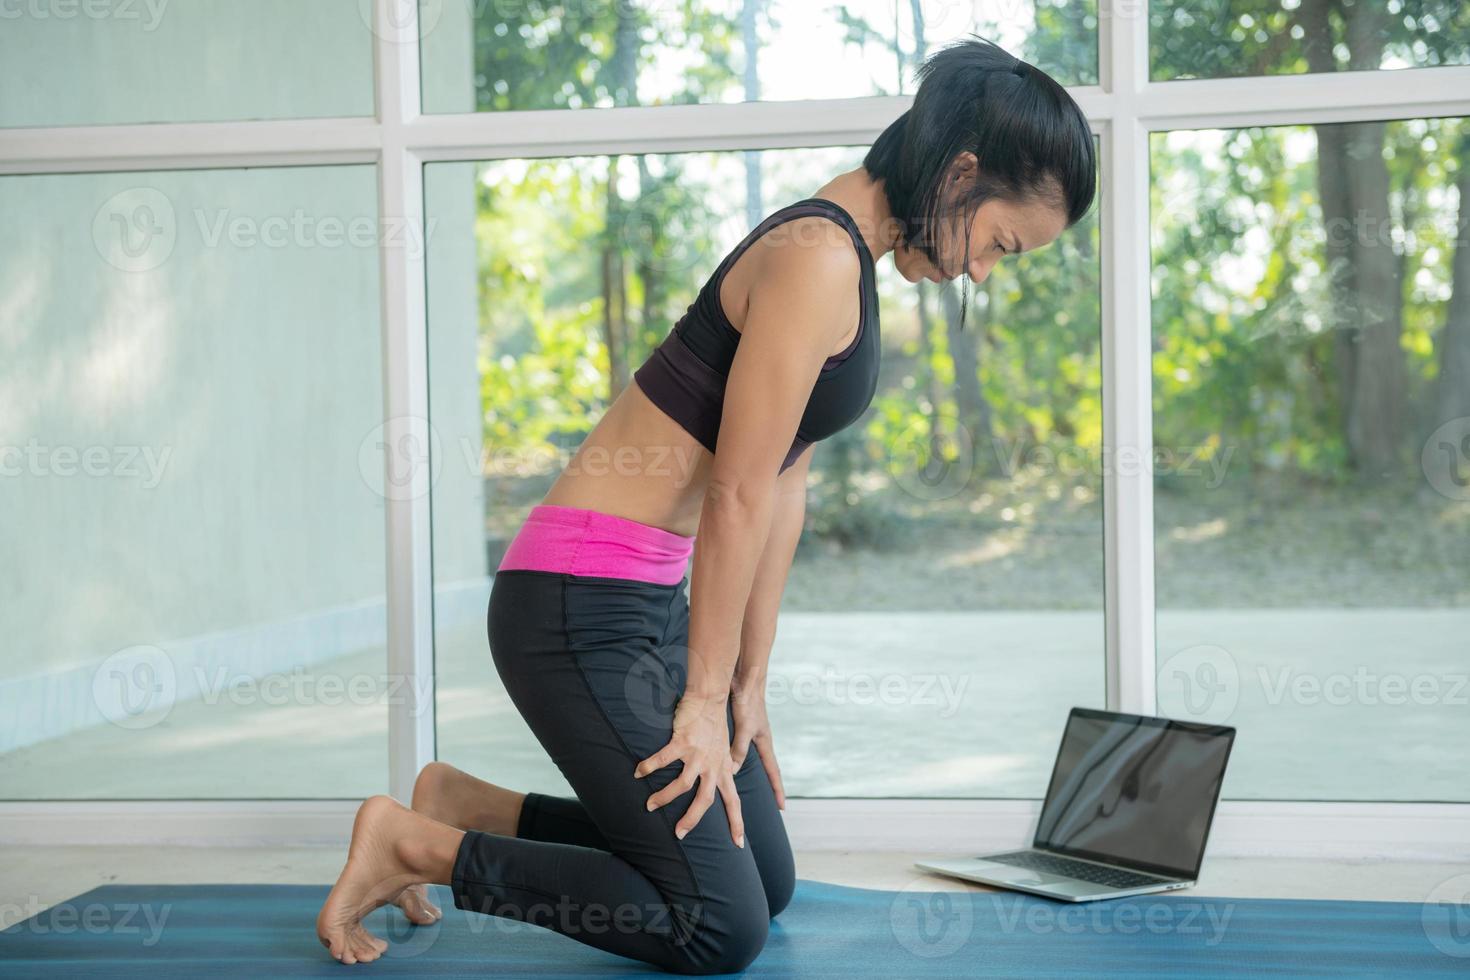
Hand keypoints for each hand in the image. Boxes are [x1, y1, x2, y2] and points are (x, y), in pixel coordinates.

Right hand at [634, 692, 744, 846]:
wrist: (710, 698)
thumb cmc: (714, 724)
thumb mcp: (723, 750)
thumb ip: (721, 766)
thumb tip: (721, 779)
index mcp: (723, 769)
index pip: (734, 801)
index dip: (736, 822)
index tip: (738, 844)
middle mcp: (712, 765)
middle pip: (705, 801)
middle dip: (691, 820)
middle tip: (679, 834)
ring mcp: (698, 754)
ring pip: (682, 785)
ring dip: (665, 797)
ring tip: (650, 805)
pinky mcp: (683, 741)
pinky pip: (663, 759)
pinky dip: (649, 767)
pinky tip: (638, 772)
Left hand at [730, 675, 785, 810]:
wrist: (744, 680)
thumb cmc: (748, 703)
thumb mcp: (745, 728)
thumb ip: (739, 749)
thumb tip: (733, 772)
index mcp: (765, 742)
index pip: (773, 771)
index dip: (776, 789)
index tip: (782, 807)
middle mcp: (759, 739)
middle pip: (764, 767)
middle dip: (766, 784)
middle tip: (766, 800)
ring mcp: (750, 733)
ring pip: (746, 758)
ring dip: (745, 771)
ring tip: (740, 786)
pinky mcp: (739, 726)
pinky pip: (735, 747)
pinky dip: (731, 756)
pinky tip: (721, 762)